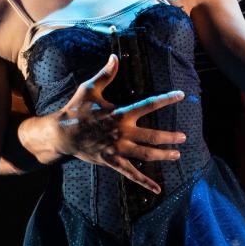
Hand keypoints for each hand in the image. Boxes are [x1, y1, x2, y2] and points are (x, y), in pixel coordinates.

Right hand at [38, 54, 187, 192]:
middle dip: (169, 137)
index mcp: (120, 114)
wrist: (61, 134)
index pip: (149, 104)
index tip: (181, 96)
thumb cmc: (76, 110)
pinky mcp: (112, 161)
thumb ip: (105, 74)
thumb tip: (115, 56)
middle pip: (152, 135)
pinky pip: (131, 174)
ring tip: (177, 154)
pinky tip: (157, 189)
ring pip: (146, 155)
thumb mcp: (89, 89)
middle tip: (183, 137)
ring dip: (163, 155)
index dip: (166, 99)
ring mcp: (118, 149)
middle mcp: (122, 132)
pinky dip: (145, 182)